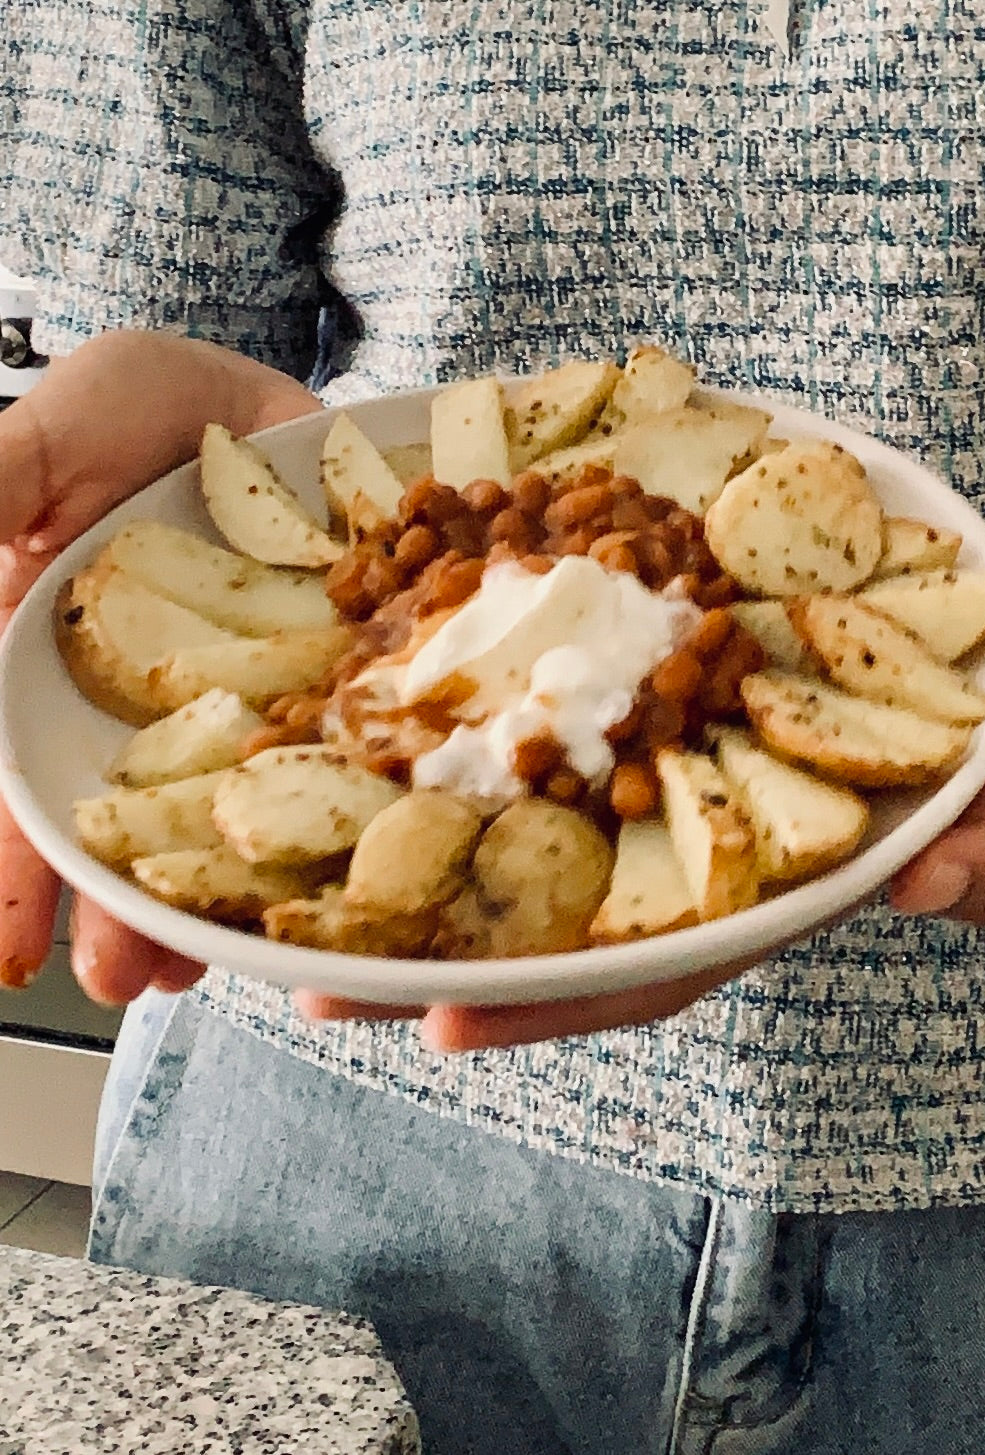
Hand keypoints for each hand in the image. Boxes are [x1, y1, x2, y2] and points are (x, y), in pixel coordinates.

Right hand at [0, 330, 321, 997]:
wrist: (266, 401)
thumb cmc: (135, 410)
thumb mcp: (44, 434)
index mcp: (54, 666)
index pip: (16, 781)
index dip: (12, 869)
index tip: (7, 954)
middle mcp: (142, 709)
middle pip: (115, 822)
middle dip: (113, 905)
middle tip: (122, 980)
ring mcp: (240, 707)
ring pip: (216, 817)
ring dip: (208, 894)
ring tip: (205, 964)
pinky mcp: (325, 690)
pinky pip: (326, 765)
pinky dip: (327, 823)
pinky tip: (328, 880)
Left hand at [301, 593, 984, 1050]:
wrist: (971, 626)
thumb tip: (938, 885)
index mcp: (766, 883)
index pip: (654, 961)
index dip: (558, 997)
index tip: (450, 1023)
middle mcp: (692, 841)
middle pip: (557, 916)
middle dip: (442, 955)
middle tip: (314, 983)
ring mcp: (661, 776)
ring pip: (532, 835)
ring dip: (424, 863)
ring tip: (303, 892)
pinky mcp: (643, 704)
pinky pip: (545, 732)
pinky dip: (468, 745)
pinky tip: (382, 740)